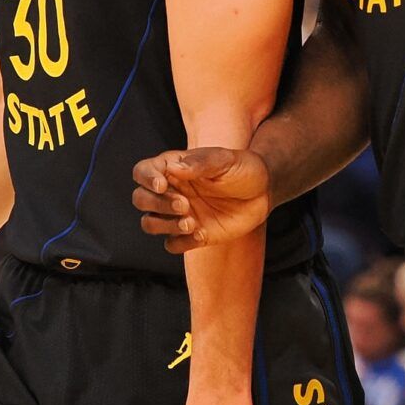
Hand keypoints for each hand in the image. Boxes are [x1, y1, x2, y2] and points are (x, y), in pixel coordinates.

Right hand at [132, 148, 272, 253]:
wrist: (264, 193)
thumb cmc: (244, 169)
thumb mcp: (226, 160)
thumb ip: (200, 163)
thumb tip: (173, 167)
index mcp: (174, 168)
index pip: (142, 172)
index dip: (146, 179)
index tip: (163, 185)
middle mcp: (171, 191)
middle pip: (141, 199)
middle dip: (157, 204)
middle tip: (184, 204)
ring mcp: (179, 214)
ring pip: (150, 224)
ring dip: (164, 225)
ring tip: (191, 222)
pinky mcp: (191, 235)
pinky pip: (172, 245)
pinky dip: (181, 243)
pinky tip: (202, 234)